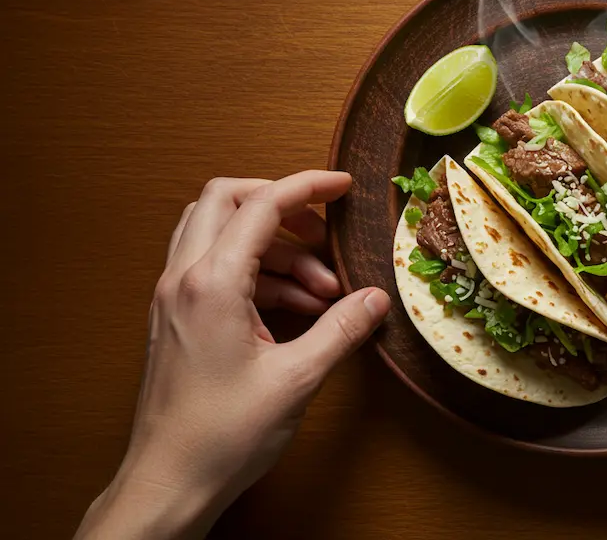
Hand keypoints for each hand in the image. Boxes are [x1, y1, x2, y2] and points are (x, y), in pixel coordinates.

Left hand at [76, 171, 389, 538]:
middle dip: (281, 206)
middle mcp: (183, 279)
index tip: (343, 186)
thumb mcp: (297, 379)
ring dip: (274, 248)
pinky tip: (297, 311)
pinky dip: (257, 274)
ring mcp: (173, 298)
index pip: (261, 205)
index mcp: (211, 283)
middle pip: (225, 201)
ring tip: (323, 292)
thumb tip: (376, 299)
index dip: (308, 186)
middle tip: (323, 232)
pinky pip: (214, 269)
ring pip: (217, 233)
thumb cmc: (222, 435)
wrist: (169, 481)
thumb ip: (341, 329)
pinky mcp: (176, 318)